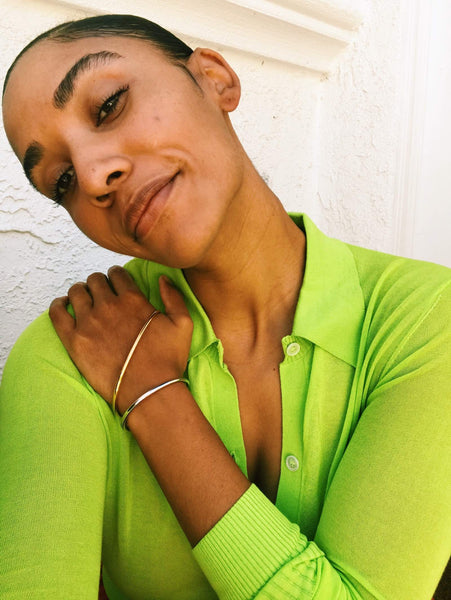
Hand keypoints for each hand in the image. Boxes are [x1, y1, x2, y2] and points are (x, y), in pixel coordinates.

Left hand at [49, 266, 192, 412]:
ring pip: (76, 292)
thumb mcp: (183, 324)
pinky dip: (58, 305)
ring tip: (84, 300)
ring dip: (80, 292)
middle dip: (99, 283)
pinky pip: (57, 312)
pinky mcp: (74, 341)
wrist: (150, 391)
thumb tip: (162, 279)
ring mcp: (89, 322)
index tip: (117, 284)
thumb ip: (174, 297)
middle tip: (101, 294)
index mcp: (133, 299)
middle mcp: (108, 306)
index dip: (117, 276)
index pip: (117, 273)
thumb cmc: (168, 360)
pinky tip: (64, 306)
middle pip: (95, 280)